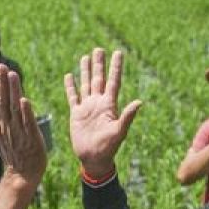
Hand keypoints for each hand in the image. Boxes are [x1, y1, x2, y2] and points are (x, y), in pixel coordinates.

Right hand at [0, 65, 46, 185]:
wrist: (21, 174)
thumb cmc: (10, 152)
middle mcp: (6, 126)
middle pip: (2, 101)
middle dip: (1, 83)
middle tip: (1, 65)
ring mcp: (18, 132)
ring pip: (14, 108)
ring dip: (13, 91)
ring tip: (13, 74)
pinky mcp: (31, 138)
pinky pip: (27, 123)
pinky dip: (26, 112)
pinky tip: (25, 99)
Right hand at [64, 48, 142, 179]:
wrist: (93, 159)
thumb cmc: (108, 148)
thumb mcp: (119, 132)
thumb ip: (127, 116)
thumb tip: (139, 102)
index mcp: (109, 105)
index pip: (113, 81)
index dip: (116, 67)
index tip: (118, 53)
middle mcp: (98, 103)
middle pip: (99, 79)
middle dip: (99, 64)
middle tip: (99, 49)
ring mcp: (87, 108)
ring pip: (86, 84)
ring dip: (85, 71)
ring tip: (85, 57)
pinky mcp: (76, 114)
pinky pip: (73, 97)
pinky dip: (71, 86)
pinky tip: (69, 76)